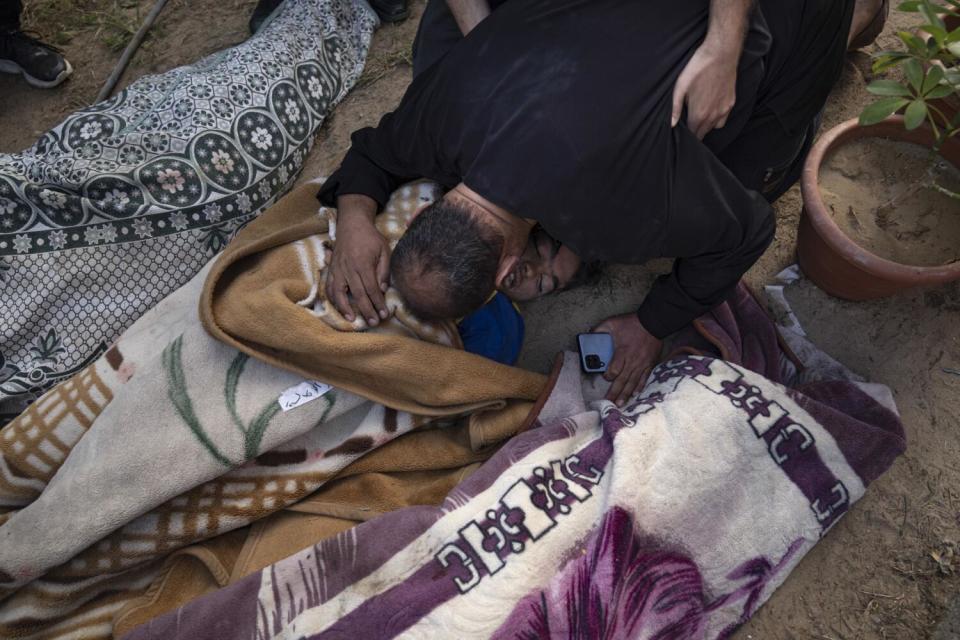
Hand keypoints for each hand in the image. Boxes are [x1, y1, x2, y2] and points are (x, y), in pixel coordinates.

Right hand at [325, 196, 390, 325]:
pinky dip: (333, 299)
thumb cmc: (370, 237)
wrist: (352, 223)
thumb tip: (382, 290)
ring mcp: (338, 269)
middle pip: (357, 294)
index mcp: (363, 264)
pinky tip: (339, 308)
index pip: (371, 289)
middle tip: (373, 322)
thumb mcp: (384, 250)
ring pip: (339, 293)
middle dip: (366, 310)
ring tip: (353, 319)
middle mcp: (348, 268)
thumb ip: (383, 270)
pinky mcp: (331, 269)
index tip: (384, 314)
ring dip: (345, 308)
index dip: (378, 303)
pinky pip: (330, 286)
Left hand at [593, 313, 662, 406]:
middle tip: (608, 404)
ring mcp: (642, 364)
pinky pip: (644, 379)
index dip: (608, 376)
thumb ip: (599, 329)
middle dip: (614, 393)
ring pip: (632, 383)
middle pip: (622, 381)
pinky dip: (639, 387)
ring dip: (626, 394)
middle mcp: (632, 362)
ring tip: (620, 404)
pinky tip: (635, 395)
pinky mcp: (650, 364)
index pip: (614, 370)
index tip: (605, 377)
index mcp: (622, 353)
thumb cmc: (632, 323)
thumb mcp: (612, 322)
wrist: (653, 322)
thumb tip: (589, 334)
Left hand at [671, 41, 737, 139]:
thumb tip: (671, 124)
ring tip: (699, 117)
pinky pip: (723, 119)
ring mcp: (724, 110)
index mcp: (699, 114)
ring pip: (713, 127)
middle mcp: (713, 116)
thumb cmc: (698, 68)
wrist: (721, 54)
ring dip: (706, 126)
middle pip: (703, 133)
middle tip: (688, 125)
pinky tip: (711, 110)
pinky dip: (717, 120)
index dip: (686, 135)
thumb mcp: (680, 87)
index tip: (682, 132)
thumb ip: (675, 108)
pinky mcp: (731, 103)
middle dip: (695, 132)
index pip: (693, 135)